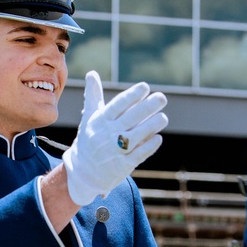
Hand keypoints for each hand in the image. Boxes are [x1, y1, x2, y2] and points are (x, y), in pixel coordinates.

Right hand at [63, 71, 167, 205]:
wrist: (83, 174)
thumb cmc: (89, 141)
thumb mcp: (89, 118)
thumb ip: (93, 96)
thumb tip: (92, 72)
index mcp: (100, 121)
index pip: (117, 106)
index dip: (131, 96)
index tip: (145, 87)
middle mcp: (107, 135)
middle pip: (129, 119)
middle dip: (146, 108)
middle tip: (162, 97)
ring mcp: (115, 151)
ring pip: (135, 137)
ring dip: (150, 126)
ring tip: (163, 117)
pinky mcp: (123, 166)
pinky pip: (138, 155)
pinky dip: (148, 147)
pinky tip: (158, 137)